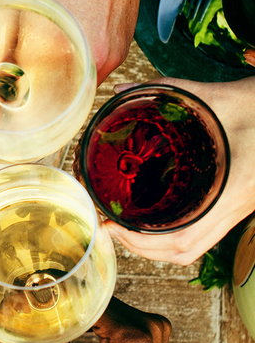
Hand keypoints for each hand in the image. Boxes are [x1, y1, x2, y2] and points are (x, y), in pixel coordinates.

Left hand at [3, 0, 164, 83]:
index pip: (29, 94)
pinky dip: (78, 62)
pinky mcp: (125, 42)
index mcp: (60, 48)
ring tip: (43, 61)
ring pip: (79, 84)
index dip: (9, 99)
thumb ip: (2, 31)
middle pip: (58, 95)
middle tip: (19, 84)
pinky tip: (67, 44)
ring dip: (59, 79)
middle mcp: (94, 57)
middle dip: (35, 93)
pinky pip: (97, 66)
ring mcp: (114, 51)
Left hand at [105, 77, 254, 264]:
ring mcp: (234, 212)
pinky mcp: (231, 208)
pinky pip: (200, 238)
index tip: (113, 226)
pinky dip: (171, 241)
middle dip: (140, 247)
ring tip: (123, 229)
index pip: (183, 238)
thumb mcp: (215, 97)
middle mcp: (234, 209)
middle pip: (182, 251)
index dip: (143, 242)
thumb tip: (121, 90)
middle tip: (108, 226)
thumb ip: (167, 91)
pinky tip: (150, 225)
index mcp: (232, 189)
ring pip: (191, 249)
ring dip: (154, 248)